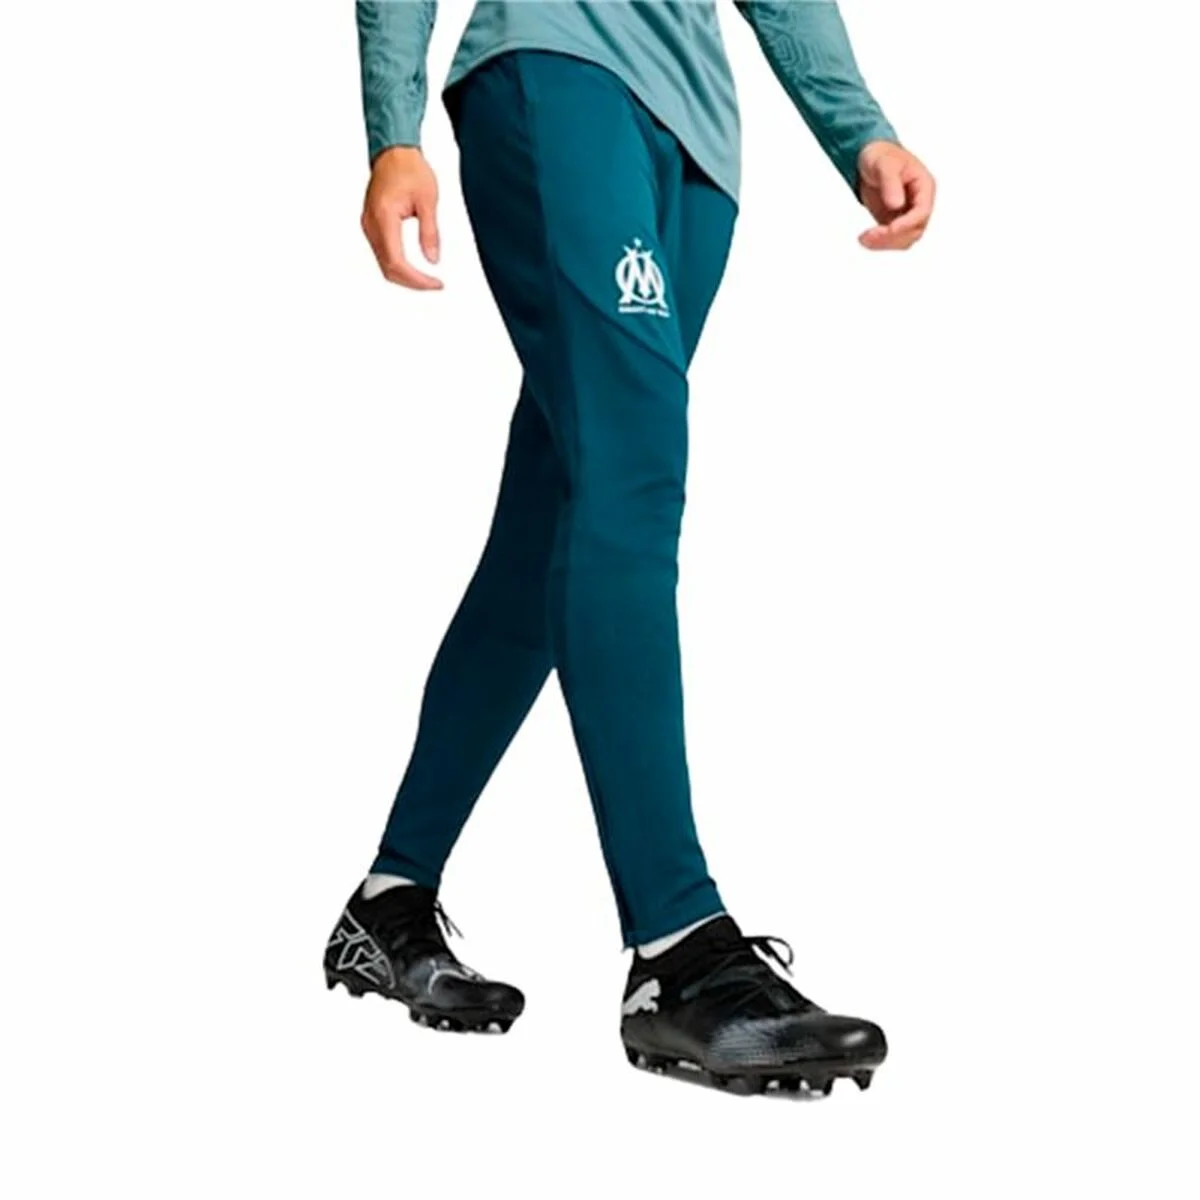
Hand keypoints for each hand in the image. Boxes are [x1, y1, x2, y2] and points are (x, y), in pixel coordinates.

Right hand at [361, 146, 442, 289]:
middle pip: (388, 268)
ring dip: (405, 275)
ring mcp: (368, 225)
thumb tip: (433, 260)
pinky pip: (382, 254)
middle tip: (434, 284)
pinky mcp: (371, 225)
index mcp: (384, 217)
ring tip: (427, 279)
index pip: (396, 262)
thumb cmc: (409, 168)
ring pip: (383, 264)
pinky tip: (413, 267)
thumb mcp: (428, 200)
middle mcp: (371, 223)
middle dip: (412, 282)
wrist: (393, 150)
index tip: (435, 283)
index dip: (416, 279)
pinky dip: (398, 265)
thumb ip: (430, 232)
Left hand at [857, 142, 935, 250]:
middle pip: (915, 230)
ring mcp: (908, 214)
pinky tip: (865, 239)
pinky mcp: (895, 221)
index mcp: (924, 186)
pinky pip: (892, 239)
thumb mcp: (885, 164)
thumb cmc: (881, 155)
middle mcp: (919, 202)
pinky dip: (880, 243)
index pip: (922, 212)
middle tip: (870, 235)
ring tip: (864, 238)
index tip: (890, 228)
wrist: (871, 157)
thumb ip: (891, 183)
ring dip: (886, 243)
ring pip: (905, 239)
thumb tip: (897, 204)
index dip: (908, 223)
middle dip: (893, 236)